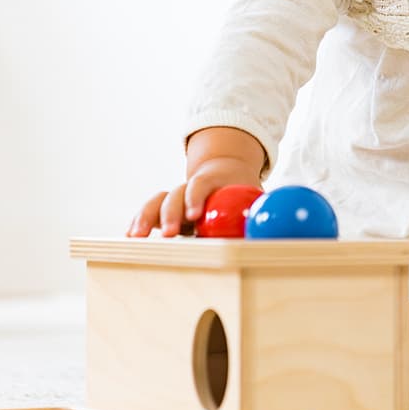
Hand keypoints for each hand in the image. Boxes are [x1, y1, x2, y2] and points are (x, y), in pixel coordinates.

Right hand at [127, 127, 265, 237]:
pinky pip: (149, 213)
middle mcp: (190, 188)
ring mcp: (176, 198)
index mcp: (213, 181)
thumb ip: (260, 208)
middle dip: (170, 214)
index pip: (201, 185)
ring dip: (147, 218)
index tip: (194, 214)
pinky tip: (130, 236)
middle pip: (176, 194)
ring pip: (158, 202)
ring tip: (136, 236)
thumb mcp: (254, 195)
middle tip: (169, 233)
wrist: (225, 172)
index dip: (196, 197)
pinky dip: (139, 223)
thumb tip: (278, 222)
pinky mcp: (165, 211)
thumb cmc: (242, 190)